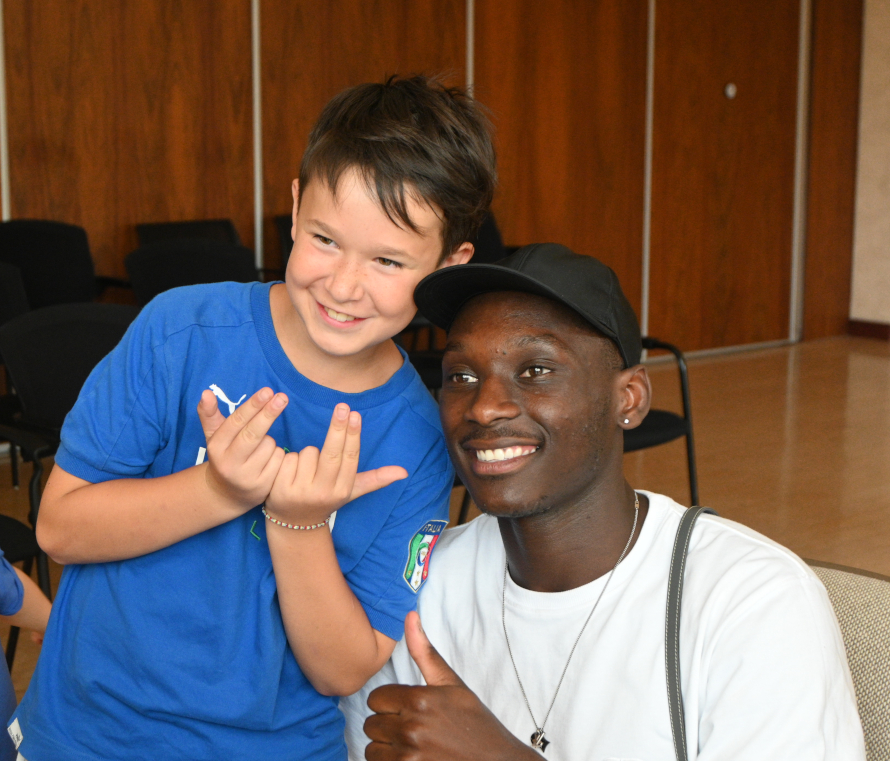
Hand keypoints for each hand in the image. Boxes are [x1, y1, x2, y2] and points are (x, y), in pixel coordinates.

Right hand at [197, 387, 287, 511]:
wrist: (227, 494)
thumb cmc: (224, 456)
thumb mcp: (214, 437)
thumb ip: (209, 414)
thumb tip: (206, 392)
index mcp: (216, 447)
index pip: (236, 422)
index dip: (253, 406)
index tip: (267, 391)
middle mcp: (229, 463)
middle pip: (253, 434)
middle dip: (269, 414)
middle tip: (282, 397)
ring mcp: (247, 477)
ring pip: (270, 446)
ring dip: (270, 441)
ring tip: (259, 450)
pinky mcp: (263, 487)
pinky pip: (279, 460)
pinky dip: (278, 455)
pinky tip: (267, 462)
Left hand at [265, 403, 407, 525]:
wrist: (295, 524)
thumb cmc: (326, 498)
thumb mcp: (351, 491)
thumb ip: (375, 479)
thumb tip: (404, 472)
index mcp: (342, 489)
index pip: (349, 458)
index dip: (352, 435)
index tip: (355, 414)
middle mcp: (323, 492)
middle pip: (331, 454)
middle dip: (337, 428)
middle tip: (342, 406)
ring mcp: (301, 492)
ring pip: (307, 453)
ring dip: (306, 454)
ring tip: (306, 469)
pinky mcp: (280, 489)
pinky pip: (287, 458)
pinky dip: (288, 459)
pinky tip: (289, 471)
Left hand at [363, 612, 535, 760]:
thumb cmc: (474, 723)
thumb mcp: (452, 684)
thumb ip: (425, 652)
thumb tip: (409, 616)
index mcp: (420, 699)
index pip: (376, 698)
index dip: (389, 704)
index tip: (406, 709)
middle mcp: (412, 727)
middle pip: (371, 724)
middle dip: (387, 725)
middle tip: (412, 728)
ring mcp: (410, 755)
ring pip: (372, 748)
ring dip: (386, 748)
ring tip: (410, 745)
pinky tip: (411, 758)